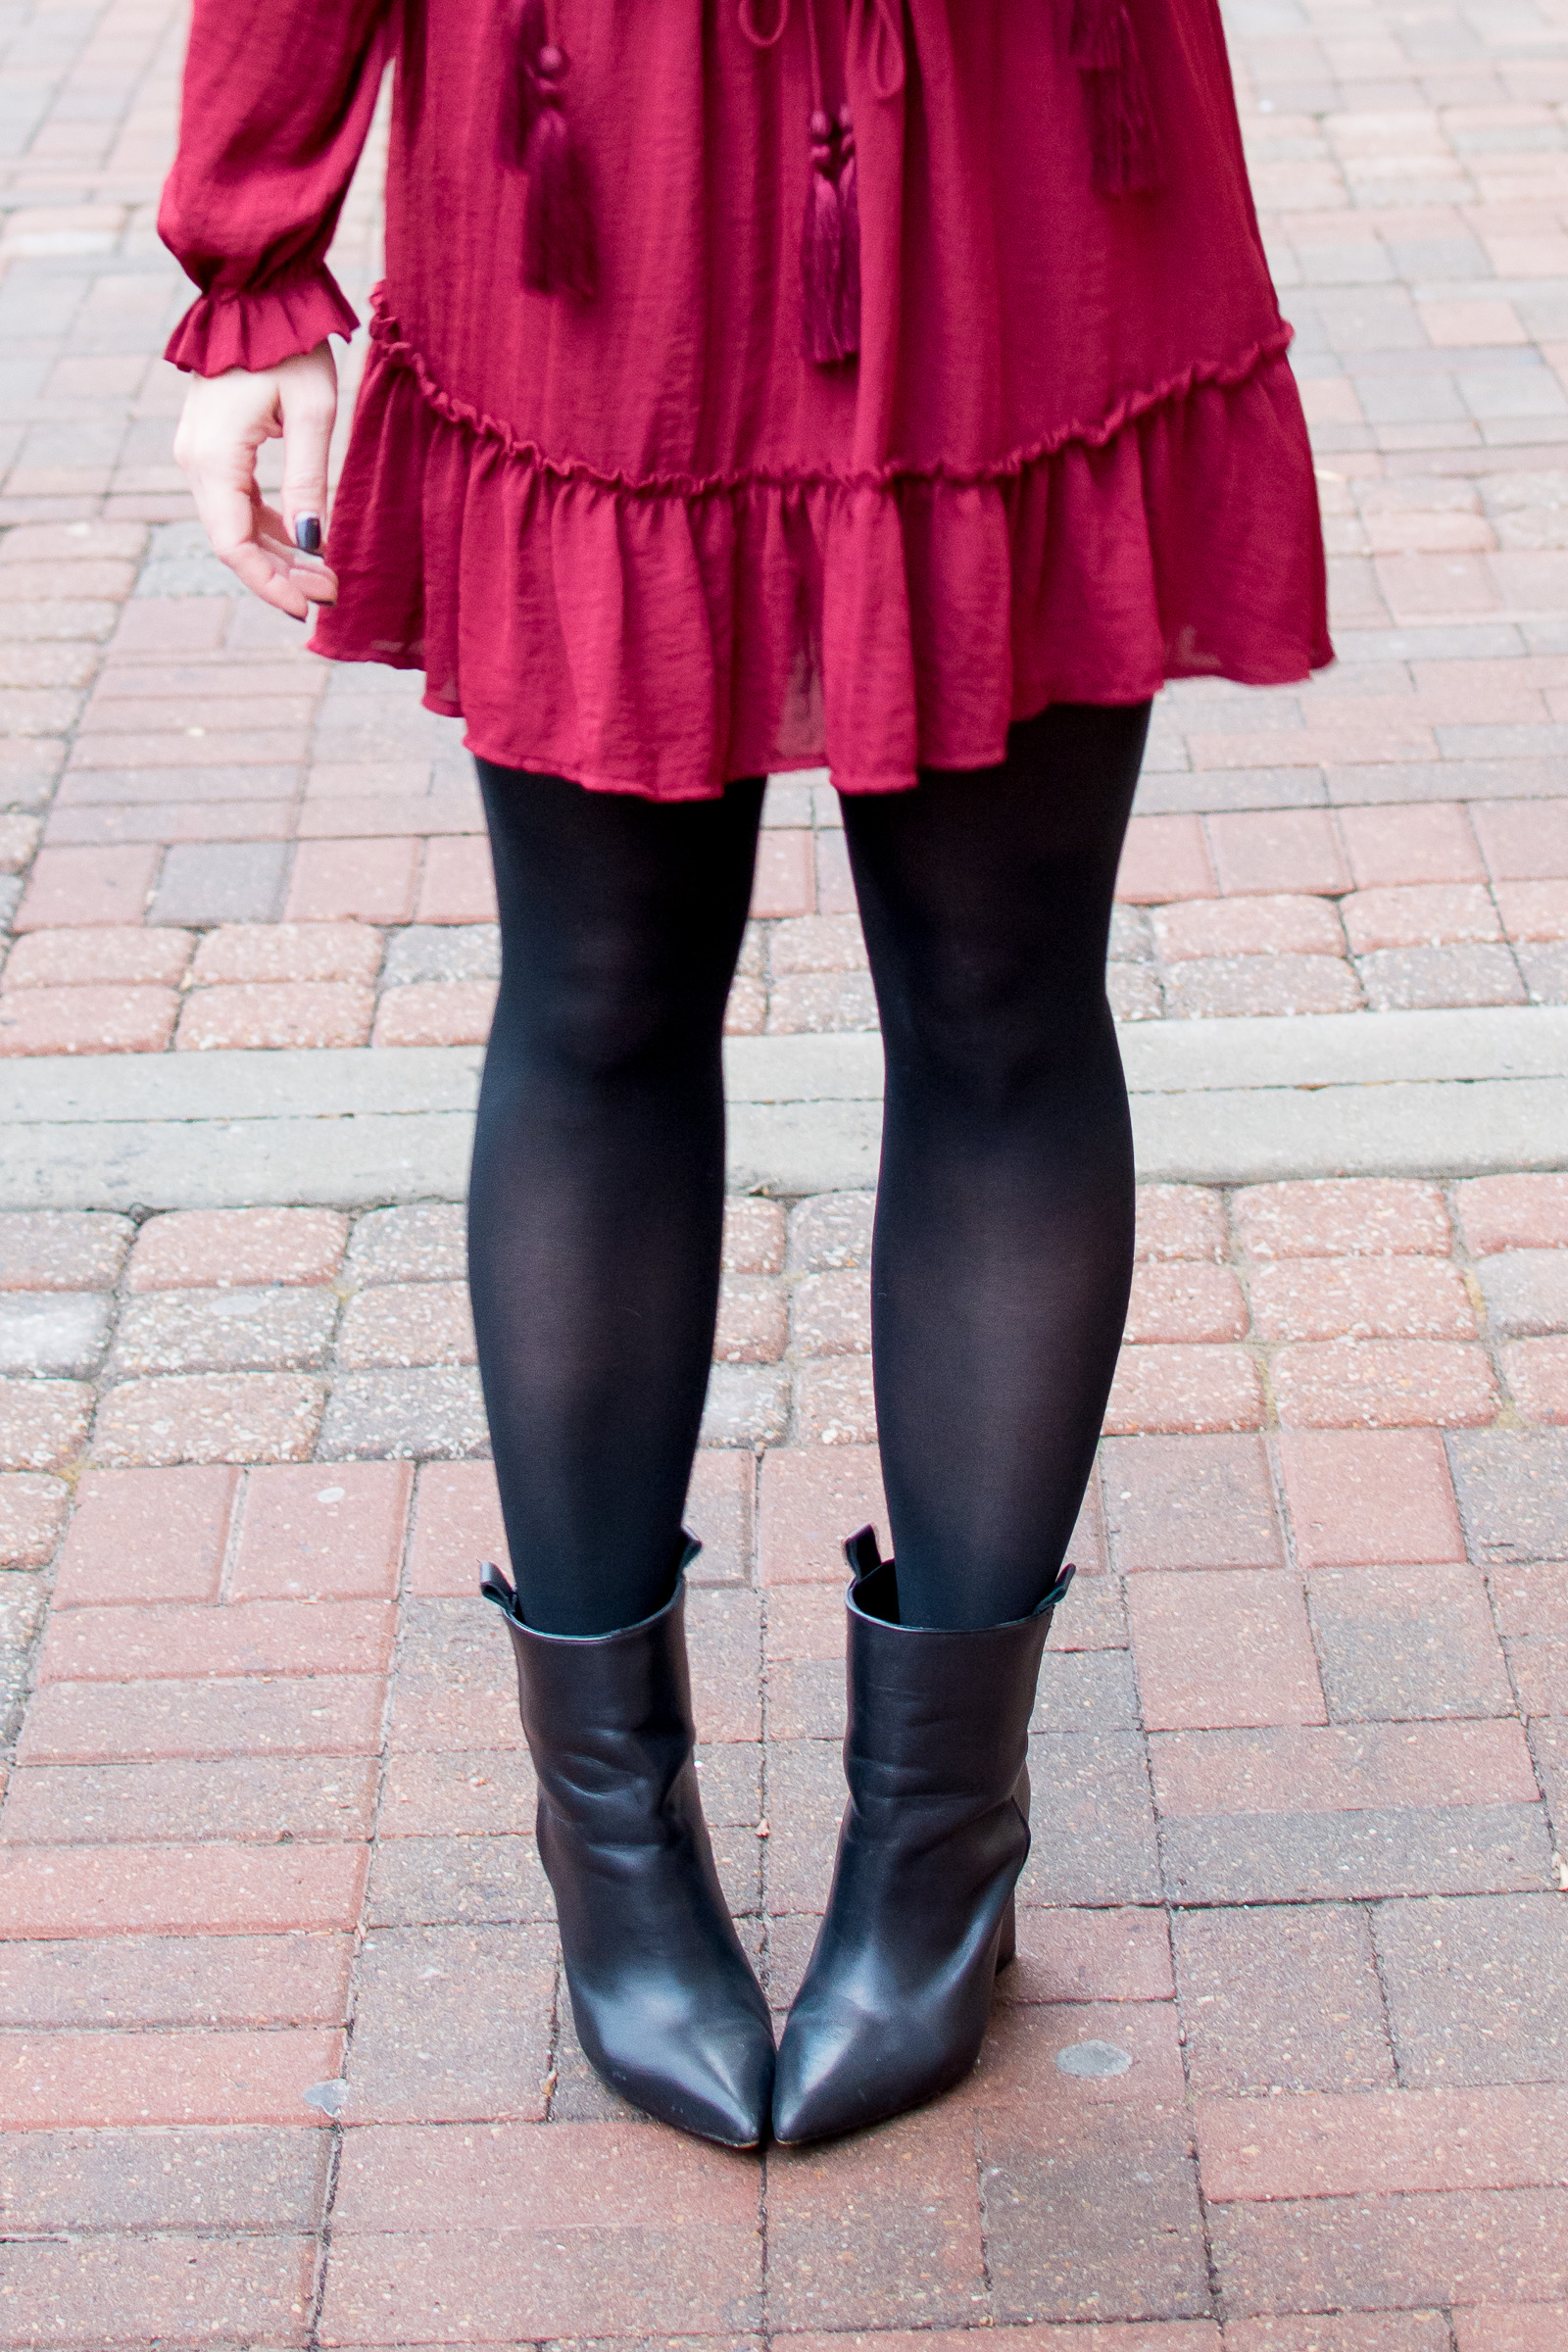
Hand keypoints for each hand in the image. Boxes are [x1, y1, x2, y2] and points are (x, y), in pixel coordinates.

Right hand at [173, 343, 339, 618]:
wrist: (256, 293)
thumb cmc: (290, 346)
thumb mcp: (313, 413)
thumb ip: (309, 481)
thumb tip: (313, 546)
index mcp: (214, 457)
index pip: (234, 545)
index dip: (271, 584)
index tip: (311, 608)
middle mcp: (195, 460)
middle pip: (233, 541)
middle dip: (282, 575)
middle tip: (334, 592)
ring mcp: (198, 452)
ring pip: (234, 525)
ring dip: (277, 555)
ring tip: (326, 574)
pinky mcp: (210, 446)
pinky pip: (235, 502)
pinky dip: (267, 528)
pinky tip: (303, 541)